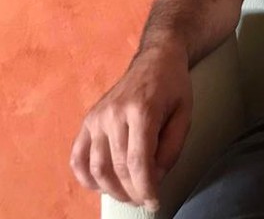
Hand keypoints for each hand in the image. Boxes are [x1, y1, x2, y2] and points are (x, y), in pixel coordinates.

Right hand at [70, 45, 192, 210]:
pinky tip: (103, 185)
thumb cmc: (174, 87)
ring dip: (112, 189)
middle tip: (145, 200)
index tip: (154, 203)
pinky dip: (87, 178)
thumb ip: (172, 148)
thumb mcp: (185, 114)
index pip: (138, 161)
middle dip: (132, 192)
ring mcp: (97, 116)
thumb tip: (155, 178)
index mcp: (142, 109)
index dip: (145, 188)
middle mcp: (114, 113)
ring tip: (129, 194)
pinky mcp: (88, 119)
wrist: (155, 59)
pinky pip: (78, 157)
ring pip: (97, 167)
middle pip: (118, 167)